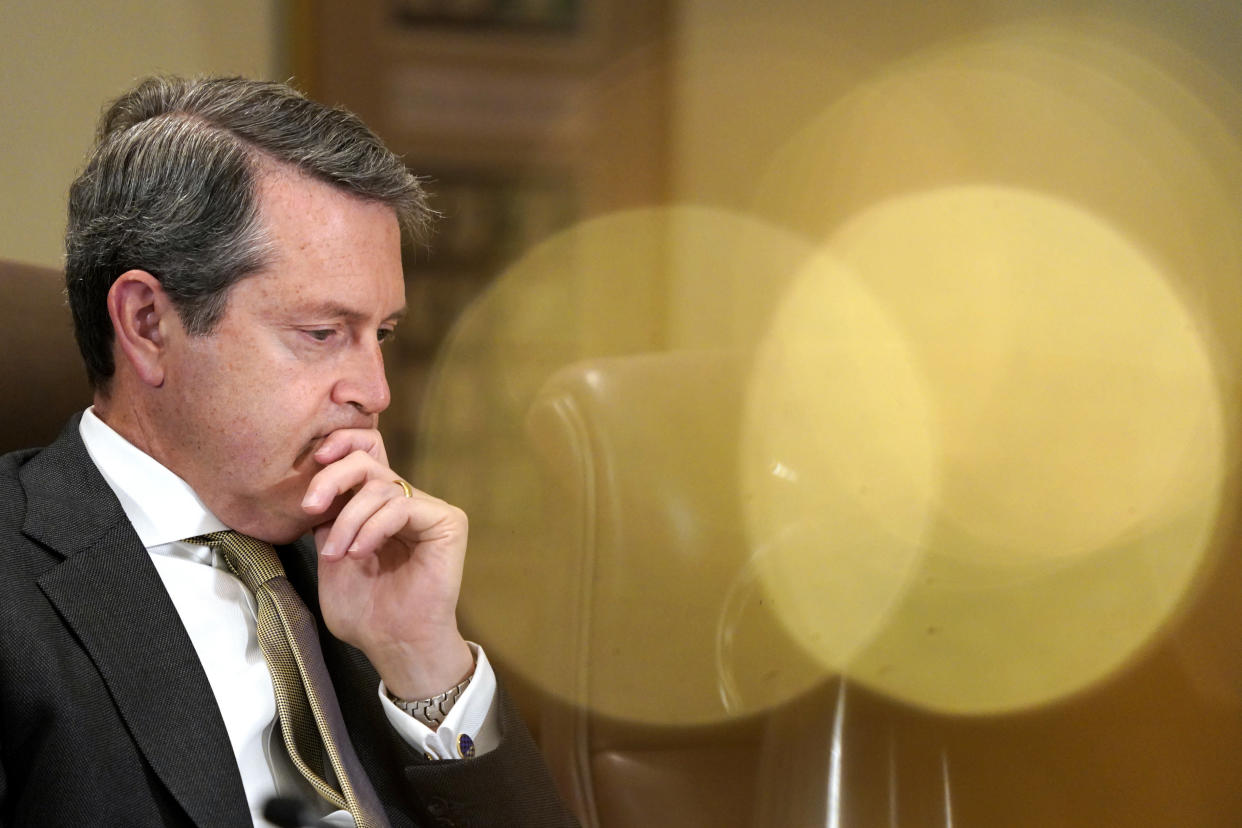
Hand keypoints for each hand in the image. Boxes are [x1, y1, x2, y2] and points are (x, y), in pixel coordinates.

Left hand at [301, 428, 473, 699]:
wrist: (395, 644)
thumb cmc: (366, 612)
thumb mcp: (331, 557)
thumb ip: (327, 520)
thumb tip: (320, 490)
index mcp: (378, 506)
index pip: (365, 453)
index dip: (341, 444)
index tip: (313, 460)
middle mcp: (405, 501)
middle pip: (368, 459)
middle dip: (333, 477)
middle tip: (311, 506)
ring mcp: (427, 510)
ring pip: (381, 486)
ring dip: (348, 520)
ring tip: (338, 555)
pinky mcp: (447, 521)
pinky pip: (403, 506)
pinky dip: (374, 527)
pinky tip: (360, 553)